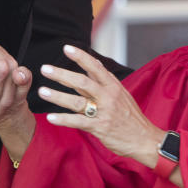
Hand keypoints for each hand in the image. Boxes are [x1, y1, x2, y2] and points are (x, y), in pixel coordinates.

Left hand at [38, 45, 164, 169]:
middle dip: (62, 74)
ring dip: (58, 96)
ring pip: (77, 101)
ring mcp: (104, 112)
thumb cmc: (131, 116)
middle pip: (82, 82)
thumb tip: (93, 62)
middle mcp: (108, 96)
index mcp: (113, 86)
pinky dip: (64, 119)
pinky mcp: (100, 127)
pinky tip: (51, 117)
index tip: (66, 48)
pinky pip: (78, 122)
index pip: (95, 67)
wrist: (144, 139)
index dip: (81, 56)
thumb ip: (104, 80)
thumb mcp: (122, 93)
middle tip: (45, 69)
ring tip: (42, 91)